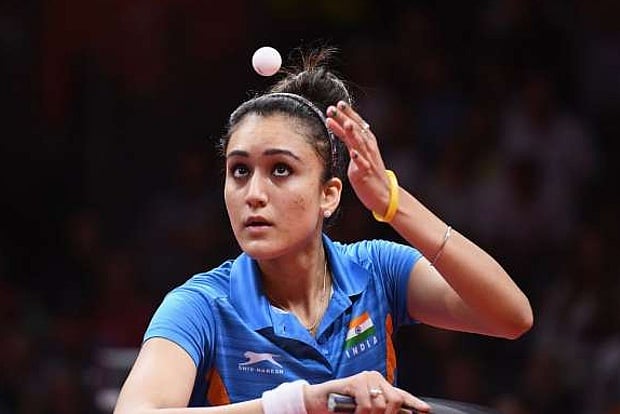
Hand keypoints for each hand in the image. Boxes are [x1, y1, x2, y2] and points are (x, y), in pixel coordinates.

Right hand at [303, 370, 429, 413]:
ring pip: (382, 404)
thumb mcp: (365, 411)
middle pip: (396, 399)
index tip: (425, 410)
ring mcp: (365, 378)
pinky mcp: (355, 381)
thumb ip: (380, 410)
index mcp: (380, 386)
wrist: (318, 402)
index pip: (401, 394)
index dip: (414, 403)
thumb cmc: (342, 408)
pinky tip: (353, 413)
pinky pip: (367, 404)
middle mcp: (375, 379)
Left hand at [326, 102, 392, 217]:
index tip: (338, 103)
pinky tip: (353, 153)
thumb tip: (340, 124)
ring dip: (353, 133)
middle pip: (356, 130)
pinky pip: (363, 165)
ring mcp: (368, 160)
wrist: (383, 194)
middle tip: (333, 108)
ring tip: (346, 123)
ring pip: (360, 144)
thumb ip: (350, 139)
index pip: (357, 124)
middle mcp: (368, 148)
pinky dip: (358, 158)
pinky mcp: (366, 173)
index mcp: (367, 142)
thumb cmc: (369, 172)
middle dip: (345, 119)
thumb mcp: (358, 152)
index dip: (348, 113)